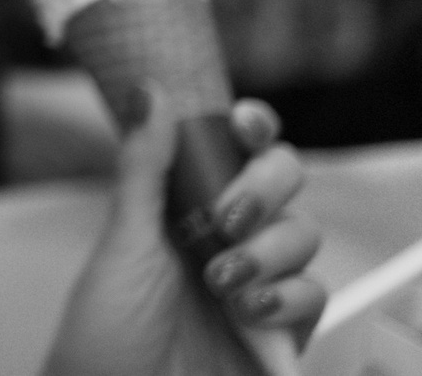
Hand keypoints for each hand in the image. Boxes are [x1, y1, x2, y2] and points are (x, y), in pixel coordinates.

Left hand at [44, 91, 324, 375]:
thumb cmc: (106, 329)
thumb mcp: (123, 244)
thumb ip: (144, 168)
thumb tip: (150, 91)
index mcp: (184, 204)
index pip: (234, 148)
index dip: (252, 129)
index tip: (244, 124)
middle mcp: (227, 236)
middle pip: (283, 181)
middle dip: (264, 187)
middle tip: (225, 217)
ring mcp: (259, 282)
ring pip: (303, 235)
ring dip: (268, 250)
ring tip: (221, 281)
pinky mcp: (283, 332)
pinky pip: (315, 294)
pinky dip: (287, 297)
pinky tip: (248, 312)